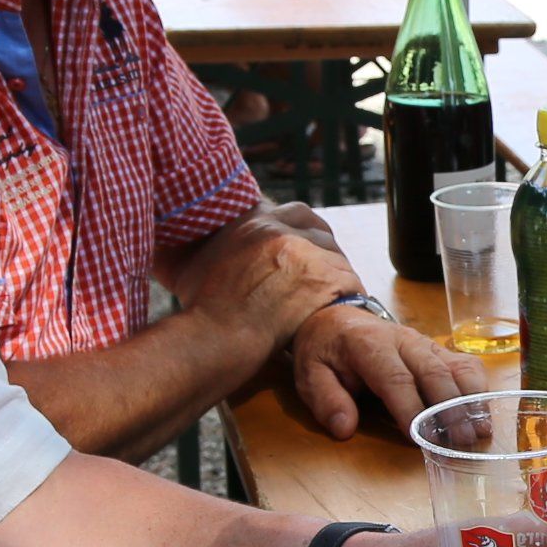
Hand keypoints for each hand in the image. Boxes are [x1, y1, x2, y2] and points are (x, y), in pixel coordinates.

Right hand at [185, 215, 352, 357]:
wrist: (216, 335)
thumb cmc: (201, 307)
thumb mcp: (195, 260)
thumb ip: (205, 241)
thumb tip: (196, 236)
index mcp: (254, 221)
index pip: (295, 212)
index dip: (304, 230)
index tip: (305, 248)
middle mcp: (281, 231)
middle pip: (320, 231)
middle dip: (323, 250)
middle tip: (322, 273)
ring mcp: (304, 254)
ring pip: (337, 256)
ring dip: (335, 274)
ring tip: (331, 295)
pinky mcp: (322, 280)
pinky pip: (351, 282)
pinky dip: (349, 295)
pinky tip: (344, 309)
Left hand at [290, 304, 480, 441]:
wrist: (337, 317)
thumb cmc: (325, 350)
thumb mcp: (309, 374)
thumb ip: (326, 400)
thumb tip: (345, 429)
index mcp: (368, 344)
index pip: (395, 378)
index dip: (409, 408)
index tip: (419, 438)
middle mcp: (403, 341)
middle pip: (434, 373)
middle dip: (449, 410)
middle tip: (460, 442)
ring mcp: (425, 344)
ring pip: (458, 367)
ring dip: (471, 400)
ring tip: (480, 431)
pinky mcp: (438, 350)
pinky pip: (466, 365)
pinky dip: (478, 390)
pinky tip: (483, 415)